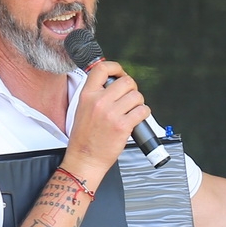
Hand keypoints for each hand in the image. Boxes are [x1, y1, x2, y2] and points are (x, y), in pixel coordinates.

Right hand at [62, 59, 145, 179]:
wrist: (85, 158)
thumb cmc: (84, 138)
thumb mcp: (82, 109)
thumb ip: (95, 94)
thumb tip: (113, 83)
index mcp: (87, 95)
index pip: (102, 68)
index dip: (116, 68)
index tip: (120, 73)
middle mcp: (99, 101)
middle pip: (126, 81)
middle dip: (132, 88)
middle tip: (130, 97)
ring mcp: (111, 113)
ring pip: (136, 96)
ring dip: (138, 102)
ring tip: (132, 110)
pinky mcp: (123, 126)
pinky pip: (142, 111)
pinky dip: (144, 113)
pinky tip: (137, 118)